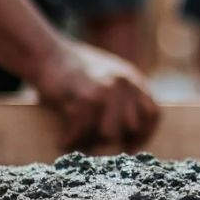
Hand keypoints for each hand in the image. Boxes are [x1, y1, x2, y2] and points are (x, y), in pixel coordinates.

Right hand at [32, 40, 159, 150]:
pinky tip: (63, 141)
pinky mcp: (84, 95)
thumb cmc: (74, 71)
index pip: (153, 114)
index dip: (144, 135)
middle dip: (114, 141)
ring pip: (108, 133)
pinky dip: (72, 139)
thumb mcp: (108, 77)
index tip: (130, 147)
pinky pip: (83, 129)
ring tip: (77, 143)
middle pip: (130, 127)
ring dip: (91, 142)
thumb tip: (127, 134)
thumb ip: (123, 98)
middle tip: (96, 146)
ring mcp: (106, 89)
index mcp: (133, 80)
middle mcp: (124, 83)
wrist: (47, 52)